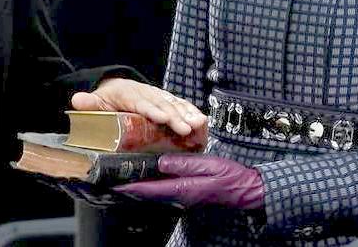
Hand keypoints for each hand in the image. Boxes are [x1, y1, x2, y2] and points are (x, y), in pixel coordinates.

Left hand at [71, 78, 207, 139]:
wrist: (118, 89)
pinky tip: (202, 121)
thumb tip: (77, 100)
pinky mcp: (167, 101)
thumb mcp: (97, 101)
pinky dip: (191, 112)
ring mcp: (159, 96)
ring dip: (187, 114)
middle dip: (174, 116)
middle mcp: (147, 92)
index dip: (152, 110)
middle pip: (161, 104)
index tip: (163, 119)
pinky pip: (181, 106)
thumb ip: (89, 103)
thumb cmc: (108, 99)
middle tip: (185, 129)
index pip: (141, 102)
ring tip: (198, 124)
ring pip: (174, 104)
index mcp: (129, 93)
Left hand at [114, 154, 264, 209]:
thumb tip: (161, 161)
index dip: (130, 187)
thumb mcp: (209, 165)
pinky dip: (151, 183)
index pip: (150, 190)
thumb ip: (185, 164)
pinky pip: (163, 189)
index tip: (113, 184)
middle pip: (148, 193)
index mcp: (183, 189)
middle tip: (111, 177)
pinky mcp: (187, 192)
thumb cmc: (230, 177)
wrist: (247, 190)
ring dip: (139, 185)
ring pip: (154, 192)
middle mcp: (179, 196)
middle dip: (130, 186)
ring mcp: (183, 196)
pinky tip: (147, 173)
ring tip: (123, 174)